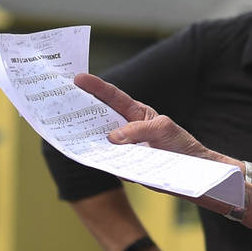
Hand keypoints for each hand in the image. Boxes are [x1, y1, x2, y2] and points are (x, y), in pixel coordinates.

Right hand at [74, 74, 224, 164]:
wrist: (192, 172)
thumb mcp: (164, 129)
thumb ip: (139, 130)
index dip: (96, 87)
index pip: (113, 97)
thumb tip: (111, 138)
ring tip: (64, 129)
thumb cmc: (181, 145)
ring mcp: (122, 147)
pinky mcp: (123, 166)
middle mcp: (126, 129)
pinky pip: (105, 161)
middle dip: (80, 109)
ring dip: (82, 136)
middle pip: (99, 117)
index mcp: (136, 113)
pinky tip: (86, 155)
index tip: (78, 77)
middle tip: (59, 102)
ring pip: (97, 140)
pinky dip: (96, 159)